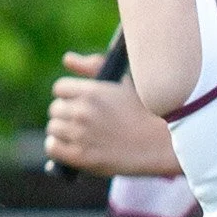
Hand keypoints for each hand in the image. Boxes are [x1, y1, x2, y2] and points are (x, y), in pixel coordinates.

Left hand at [44, 55, 181, 176]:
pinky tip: (72, 147)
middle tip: (84, 122)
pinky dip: (58, 148)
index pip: (60, 89)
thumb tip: (67, 60)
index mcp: (92, 91)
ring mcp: (81, 135)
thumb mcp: (125, 81)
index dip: (70, 95)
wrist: (163, 145)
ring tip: (80, 135)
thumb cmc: (147, 111)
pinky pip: (52, 148)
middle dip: (67, 114)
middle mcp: (83, 112)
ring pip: (53, 129)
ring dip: (63, 131)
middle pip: (55, 109)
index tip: (80, 103)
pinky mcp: (82, 157)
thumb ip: (94, 66)